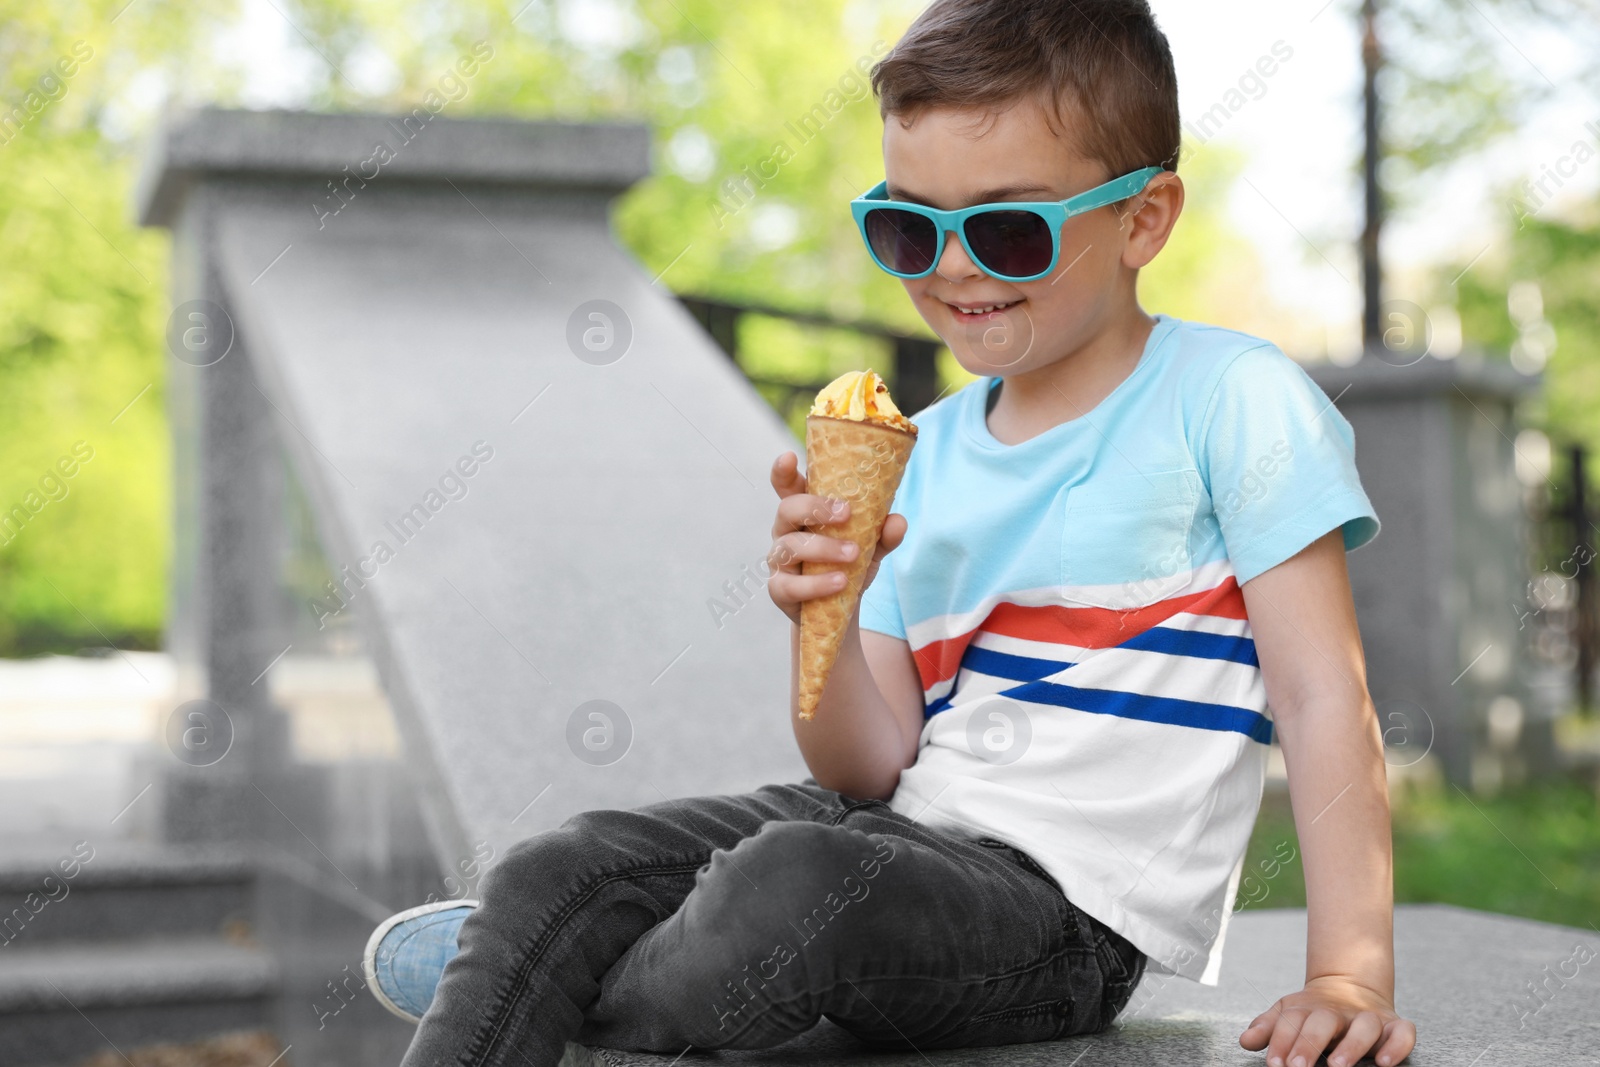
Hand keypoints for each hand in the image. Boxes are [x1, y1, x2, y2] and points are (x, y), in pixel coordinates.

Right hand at [766, 450, 906, 625]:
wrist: (838, 613)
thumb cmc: (850, 567)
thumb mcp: (872, 548)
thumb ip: (884, 534)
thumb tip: (897, 521)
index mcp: (805, 512)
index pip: (788, 486)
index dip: (783, 471)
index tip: (790, 456)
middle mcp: (786, 531)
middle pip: (786, 508)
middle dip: (814, 507)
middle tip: (846, 513)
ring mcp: (779, 561)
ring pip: (790, 545)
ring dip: (824, 547)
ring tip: (853, 554)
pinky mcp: (780, 590)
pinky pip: (790, 585)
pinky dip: (817, 584)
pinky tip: (840, 581)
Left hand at [1240, 975, 1415, 1066]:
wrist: (1351, 985)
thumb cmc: (1314, 1011)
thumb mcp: (1289, 1013)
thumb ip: (1268, 1028)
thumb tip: (1246, 1041)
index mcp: (1309, 1008)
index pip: (1293, 1022)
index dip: (1282, 1042)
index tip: (1274, 1063)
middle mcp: (1339, 1012)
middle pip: (1324, 1022)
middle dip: (1309, 1044)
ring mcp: (1368, 1017)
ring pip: (1365, 1026)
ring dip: (1352, 1045)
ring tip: (1337, 1065)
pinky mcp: (1394, 1025)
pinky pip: (1402, 1033)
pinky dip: (1397, 1045)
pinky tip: (1385, 1062)